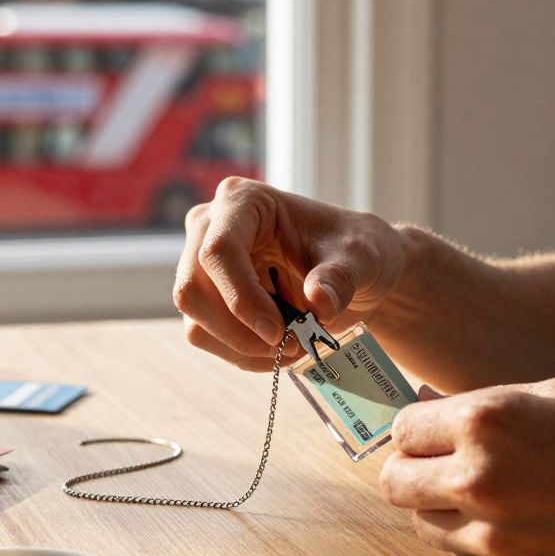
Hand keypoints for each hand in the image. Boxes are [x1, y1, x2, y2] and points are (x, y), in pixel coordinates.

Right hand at [173, 177, 406, 370]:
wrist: (351, 270)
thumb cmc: (352, 250)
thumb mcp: (360, 258)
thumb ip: (340, 277)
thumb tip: (319, 303)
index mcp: (243, 201)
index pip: (219, 251)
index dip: (242, 298)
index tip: (279, 333)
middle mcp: (210, 227)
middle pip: (193, 289)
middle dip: (240, 330)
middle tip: (292, 346)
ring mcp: (201, 264)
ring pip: (195, 320)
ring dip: (243, 347)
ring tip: (293, 348)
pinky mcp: (206, 297)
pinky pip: (205, 337)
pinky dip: (242, 354)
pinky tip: (279, 350)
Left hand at [379, 375, 554, 555]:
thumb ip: (490, 401)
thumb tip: (430, 405)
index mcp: (489, 419)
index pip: (403, 429)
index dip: (420, 430)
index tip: (437, 433)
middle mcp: (480, 479)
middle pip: (395, 482)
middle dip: (414, 471)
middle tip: (447, 468)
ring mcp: (495, 538)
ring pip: (423, 526)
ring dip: (444, 510)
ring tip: (498, 497)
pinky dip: (479, 546)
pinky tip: (526, 528)